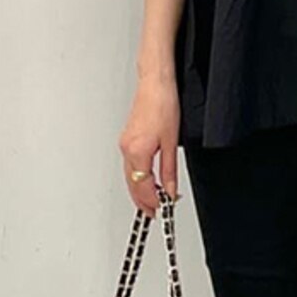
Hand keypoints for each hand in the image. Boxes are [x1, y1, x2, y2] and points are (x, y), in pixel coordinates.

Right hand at [118, 72, 180, 215]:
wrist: (155, 84)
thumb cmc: (163, 104)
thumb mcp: (171, 142)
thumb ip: (169, 170)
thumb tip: (169, 189)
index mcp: (137, 151)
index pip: (143, 186)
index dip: (153, 201)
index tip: (162, 209)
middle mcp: (127, 149)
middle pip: (133, 184)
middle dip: (144, 201)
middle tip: (156, 212)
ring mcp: (125, 144)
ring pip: (129, 177)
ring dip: (140, 191)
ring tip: (153, 202)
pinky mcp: (127, 140)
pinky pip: (129, 166)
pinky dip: (137, 178)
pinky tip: (145, 181)